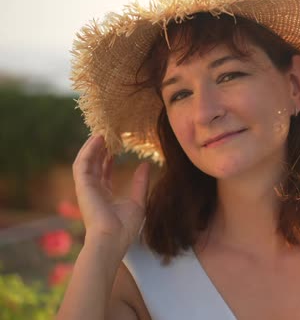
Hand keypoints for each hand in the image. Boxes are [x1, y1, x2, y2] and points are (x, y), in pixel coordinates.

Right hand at [72, 135, 150, 251]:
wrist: (112, 239)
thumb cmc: (125, 227)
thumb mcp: (138, 201)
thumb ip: (141, 182)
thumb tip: (146, 165)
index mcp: (105, 196)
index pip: (104, 173)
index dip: (108, 159)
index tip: (116, 147)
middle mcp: (93, 191)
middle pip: (94, 164)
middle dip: (99, 149)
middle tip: (108, 134)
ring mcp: (86, 188)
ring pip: (86, 161)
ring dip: (92, 147)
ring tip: (102, 132)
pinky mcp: (82, 186)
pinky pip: (82, 163)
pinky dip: (88, 150)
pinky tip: (98, 139)